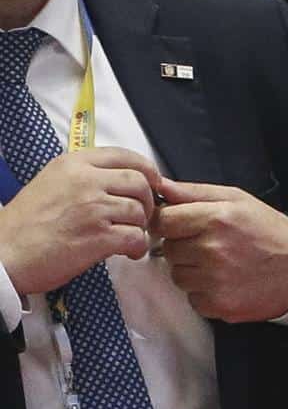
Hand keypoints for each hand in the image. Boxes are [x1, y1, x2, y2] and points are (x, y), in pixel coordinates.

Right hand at [0, 147, 159, 294]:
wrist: (3, 253)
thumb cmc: (25, 224)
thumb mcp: (50, 183)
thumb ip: (83, 177)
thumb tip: (119, 180)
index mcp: (72, 164)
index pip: (125, 155)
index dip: (147, 170)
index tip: (153, 183)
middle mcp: (84, 181)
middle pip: (140, 182)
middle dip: (147, 201)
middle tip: (139, 217)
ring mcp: (92, 208)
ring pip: (140, 211)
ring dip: (140, 227)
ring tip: (127, 236)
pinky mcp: (97, 236)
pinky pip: (136, 237)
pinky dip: (137, 247)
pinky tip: (127, 252)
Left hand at [153, 178, 287, 321]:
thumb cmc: (270, 232)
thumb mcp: (237, 200)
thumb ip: (195, 192)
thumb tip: (160, 187)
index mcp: (216, 219)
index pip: (162, 221)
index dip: (170, 222)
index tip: (182, 226)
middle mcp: (213, 250)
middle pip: (168, 250)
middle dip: (183, 247)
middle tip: (212, 245)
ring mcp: (215, 281)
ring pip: (178, 276)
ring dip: (192, 271)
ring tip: (221, 264)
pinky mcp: (219, 305)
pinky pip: (193, 298)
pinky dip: (204, 292)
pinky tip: (226, 282)